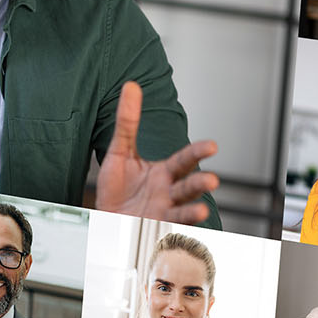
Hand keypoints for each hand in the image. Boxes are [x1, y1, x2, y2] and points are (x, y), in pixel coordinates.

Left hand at [90, 80, 218, 221]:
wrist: (104, 217)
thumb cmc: (117, 188)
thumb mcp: (119, 151)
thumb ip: (128, 122)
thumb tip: (131, 86)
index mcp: (164, 172)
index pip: (185, 159)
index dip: (198, 152)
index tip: (213, 146)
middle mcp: (169, 192)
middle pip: (190, 186)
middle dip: (201, 183)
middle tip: (213, 181)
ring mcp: (164, 212)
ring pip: (184, 210)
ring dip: (194, 211)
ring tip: (202, 210)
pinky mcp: (153, 228)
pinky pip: (168, 229)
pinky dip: (176, 230)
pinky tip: (180, 230)